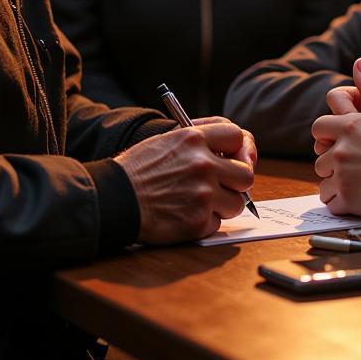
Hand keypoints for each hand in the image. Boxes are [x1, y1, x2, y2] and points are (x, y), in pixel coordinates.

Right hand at [115, 120, 255, 244]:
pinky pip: (217, 223)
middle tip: (222, 187)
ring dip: (223, 205)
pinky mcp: (198, 221)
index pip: (237, 136)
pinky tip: (184, 215)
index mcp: (194, 138)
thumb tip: (229, 150)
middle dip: (236, 182)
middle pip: (246, 174)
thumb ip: (198, 142)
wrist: (114, 198)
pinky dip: (205, 223)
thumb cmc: (137, 170)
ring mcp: (203, 194)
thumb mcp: (166, 140)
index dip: (237, 149)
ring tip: (199, 203)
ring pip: (236, 202)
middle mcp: (203, 164)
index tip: (231, 158)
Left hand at [311, 57, 360, 217]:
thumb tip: (358, 62)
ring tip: (357, 178)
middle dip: (330, 155)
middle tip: (352, 159)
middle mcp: (340, 150)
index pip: (320, 126)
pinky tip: (355, 195)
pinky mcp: (347, 199)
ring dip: (334, 178)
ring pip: (323, 177)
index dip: (329, 130)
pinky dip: (338, 199)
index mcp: (348, 126)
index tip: (344, 136)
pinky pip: (330, 200)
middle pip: (319, 153)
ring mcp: (342, 176)